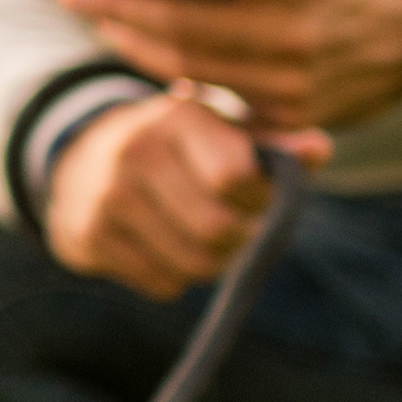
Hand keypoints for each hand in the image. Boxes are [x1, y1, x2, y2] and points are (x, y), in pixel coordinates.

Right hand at [44, 90, 333, 297]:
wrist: (82, 159)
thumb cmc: (177, 146)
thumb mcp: (221, 130)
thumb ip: (272, 143)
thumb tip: (320, 150)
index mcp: (178, 116)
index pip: (236, 177)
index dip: (259, 197)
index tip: (257, 194)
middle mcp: (136, 150)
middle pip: (218, 230)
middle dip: (240, 239)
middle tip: (238, 227)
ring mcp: (107, 196)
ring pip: (193, 264)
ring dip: (212, 263)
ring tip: (205, 239)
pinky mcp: (88, 236)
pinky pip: (162, 285)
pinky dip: (176, 277)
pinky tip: (166, 248)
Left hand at [60, 0, 401, 131]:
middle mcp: (295, 36)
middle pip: (185, 24)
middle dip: (119, 5)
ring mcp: (291, 84)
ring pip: (190, 66)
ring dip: (134, 42)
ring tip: (98, 18)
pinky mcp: (289, 117)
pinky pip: (215, 98)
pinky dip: (172, 74)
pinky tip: (141, 50)